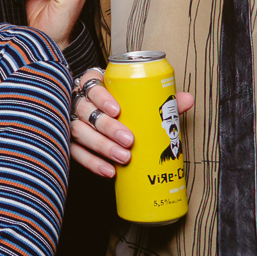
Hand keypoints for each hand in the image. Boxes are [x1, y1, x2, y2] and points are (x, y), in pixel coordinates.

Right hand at [70, 69, 195, 178]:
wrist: (103, 118)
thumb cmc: (121, 104)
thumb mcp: (137, 98)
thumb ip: (159, 99)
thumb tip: (187, 99)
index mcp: (94, 85)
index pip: (91, 85)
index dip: (101, 97)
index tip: (117, 110)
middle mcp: (79, 101)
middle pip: (86, 111)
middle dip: (107, 127)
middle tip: (129, 139)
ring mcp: (72, 122)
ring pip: (79, 131)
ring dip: (101, 146)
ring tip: (123, 157)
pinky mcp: (70, 142)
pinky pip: (76, 152)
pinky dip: (92, 163)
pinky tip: (109, 171)